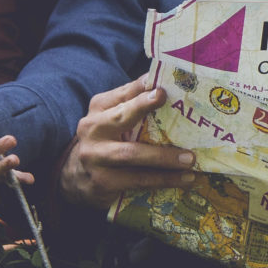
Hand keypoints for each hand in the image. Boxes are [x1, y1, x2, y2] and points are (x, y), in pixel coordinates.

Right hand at [57, 76, 197, 209]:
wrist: (77, 178)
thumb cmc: (107, 141)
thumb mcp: (113, 119)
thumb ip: (134, 102)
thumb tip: (165, 85)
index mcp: (99, 108)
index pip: (123, 94)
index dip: (141, 90)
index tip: (161, 89)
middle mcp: (92, 129)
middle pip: (121, 118)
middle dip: (144, 111)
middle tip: (173, 113)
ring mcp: (95, 157)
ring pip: (132, 154)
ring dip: (164, 158)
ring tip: (190, 159)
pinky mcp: (103, 182)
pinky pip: (138, 180)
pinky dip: (164, 180)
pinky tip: (185, 179)